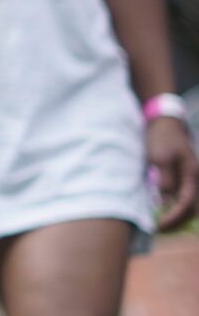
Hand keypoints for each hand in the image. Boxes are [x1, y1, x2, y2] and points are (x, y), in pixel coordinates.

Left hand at [150, 116, 197, 230]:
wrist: (166, 124)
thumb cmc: (162, 139)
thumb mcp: (160, 158)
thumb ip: (165, 180)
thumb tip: (165, 202)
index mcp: (193, 175)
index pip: (187, 204)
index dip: (174, 217)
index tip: (160, 225)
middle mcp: (197, 180)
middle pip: (193, 209)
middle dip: (178, 222)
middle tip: (161, 230)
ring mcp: (194, 179)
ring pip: (192, 206)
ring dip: (180, 217)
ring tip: (164, 225)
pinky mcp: (187, 179)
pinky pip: (187, 199)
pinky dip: (179, 209)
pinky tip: (166, 212)